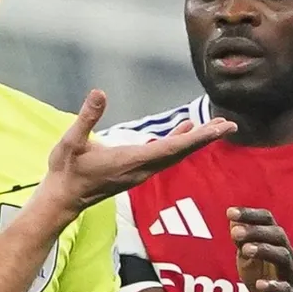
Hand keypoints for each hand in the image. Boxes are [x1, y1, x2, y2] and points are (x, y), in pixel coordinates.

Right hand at [43, 90, 235, 213]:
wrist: (62, 198)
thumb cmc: (66, 170)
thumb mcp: (71, 141)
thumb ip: (86, 117)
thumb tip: (99, 93)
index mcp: (131, 160)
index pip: (172, 148)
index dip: (198, 137)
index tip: (219, 129)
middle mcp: (141, 169)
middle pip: (181, 152)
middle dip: (205, 138)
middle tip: (229, 125)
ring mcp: (140, 172)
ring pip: (175, 155)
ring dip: (195, 141)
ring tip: (215, 127)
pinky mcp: (135, 171)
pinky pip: (165, 156)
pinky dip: (179, 142)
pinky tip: (184, 130)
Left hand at [229, 207, 292, 291]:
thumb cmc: (263, 278)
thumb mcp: (248, 257)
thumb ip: (241, 239)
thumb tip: (232, 219)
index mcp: (275, 242)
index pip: (267, 220)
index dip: (250, 214)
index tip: (230, 212)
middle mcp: (286, 255)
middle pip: (277, 235)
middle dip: (256, 231)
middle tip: (234, 233)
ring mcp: (288, 275)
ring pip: (283, 257)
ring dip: (264, 250)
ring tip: (245, 250)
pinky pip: (284, 289)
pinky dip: (272, 285)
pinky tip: (259, 284)